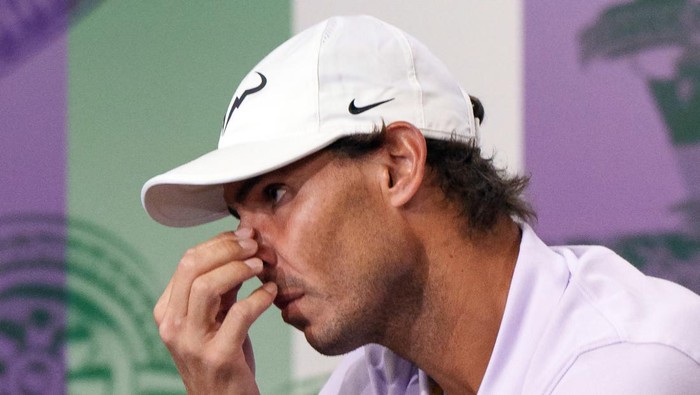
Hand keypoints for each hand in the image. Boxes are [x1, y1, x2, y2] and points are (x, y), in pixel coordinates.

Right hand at [153, 228, 276, 394]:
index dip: (219, 242)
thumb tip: (240, 247)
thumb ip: (220, 288)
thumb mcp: (214, 318)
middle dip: (228, 249)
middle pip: (192, 267)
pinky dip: (259, 297)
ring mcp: (192, 343)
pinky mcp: (218, 357)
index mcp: (167, 311)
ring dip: (239, 269)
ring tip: (261, 265)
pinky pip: (240, 314)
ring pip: (207, 286)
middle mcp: (172, 325)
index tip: (244, 236)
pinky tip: (271, 293)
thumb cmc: (222, 357)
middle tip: (255, 245)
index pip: (187, 261)